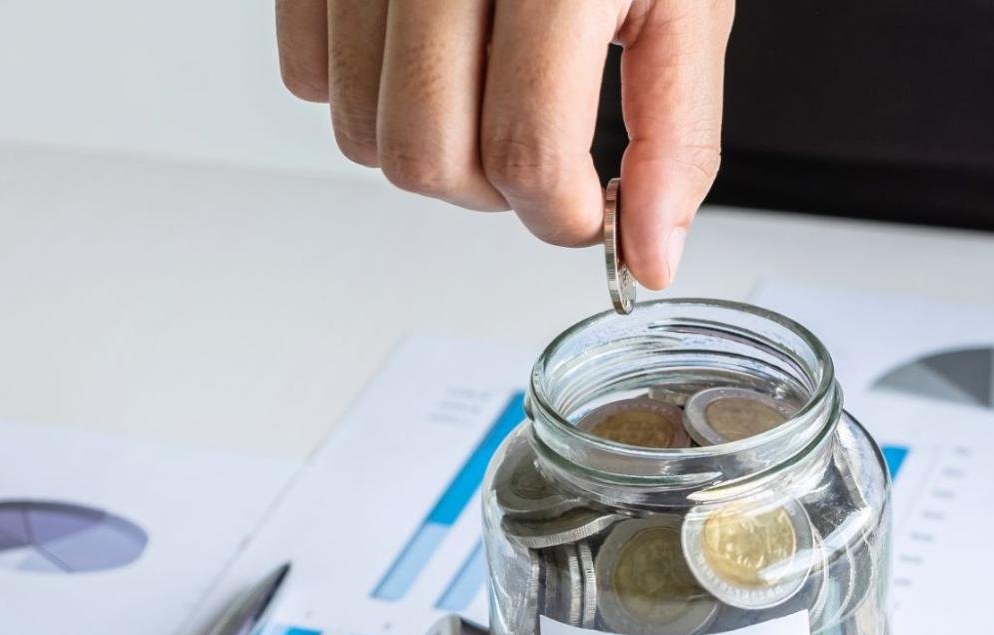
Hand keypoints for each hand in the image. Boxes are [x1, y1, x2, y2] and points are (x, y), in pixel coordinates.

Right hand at [274, 0, 730, 280]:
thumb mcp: (687, 5)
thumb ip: (676, 136)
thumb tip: (651, 251)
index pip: (527, 154)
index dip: (565, 216)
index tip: (592, 209)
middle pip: (430, 158)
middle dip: (495, 194)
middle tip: (543, 158)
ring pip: (362, 134)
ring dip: (433, 153)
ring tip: (489, 103)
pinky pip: (306, 75)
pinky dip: (368, 97)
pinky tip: (430, 61)